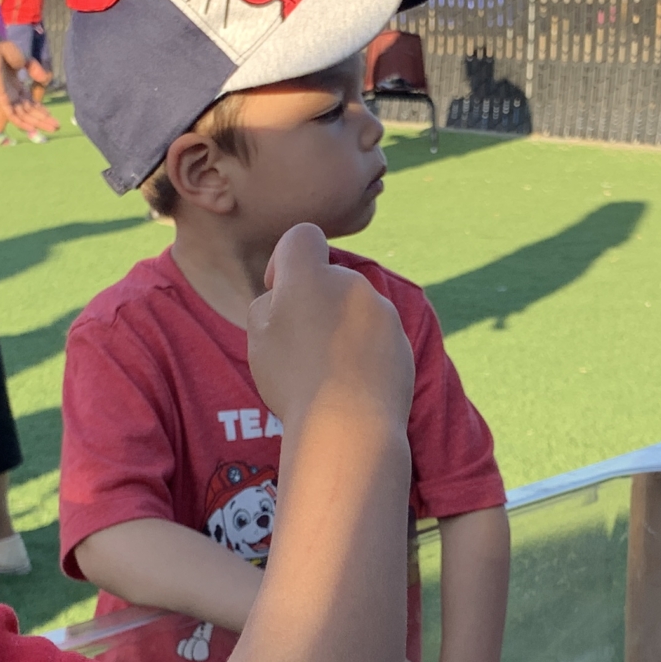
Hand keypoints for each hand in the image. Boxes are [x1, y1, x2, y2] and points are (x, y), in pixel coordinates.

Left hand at [0, 38, 57, 138]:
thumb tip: (45, 79)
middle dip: (43, 120)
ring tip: (52, 129)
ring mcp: (5, 97)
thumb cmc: (2, 51)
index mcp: (15, 87)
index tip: (52, 116)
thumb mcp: (25, 60)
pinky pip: (11, 115)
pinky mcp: (0, 98)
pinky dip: (21, 123)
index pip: (29, 104)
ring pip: (23, 116)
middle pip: (28, 112)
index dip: (40, 111)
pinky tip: (32, 129)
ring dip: (37, 123)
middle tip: (57, 127)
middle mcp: (11, 95)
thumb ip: (35, 70)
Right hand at [245, 224, 414, 433]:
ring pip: (354, 310)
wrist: (349, 424)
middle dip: (314, 301)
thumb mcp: (258, 336)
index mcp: (311, 274)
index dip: (284, 259)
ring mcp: (384, 313)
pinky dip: (362, 354)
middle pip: (329, 278)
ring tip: (324, 374)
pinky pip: (375, 339)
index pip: (301, 237)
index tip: (278, 292)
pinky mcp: (402, 343)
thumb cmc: (293, 378)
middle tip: (297, 347)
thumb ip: (269, 304)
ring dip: (339, 329)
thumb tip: (285, 299)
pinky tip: (349, 387)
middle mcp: (353, 284)